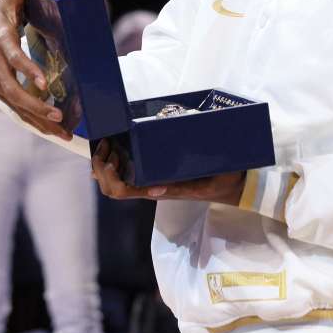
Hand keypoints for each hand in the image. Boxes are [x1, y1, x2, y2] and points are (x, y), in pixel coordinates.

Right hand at [0, 0, 70, 138]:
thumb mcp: (5, 3)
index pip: (13, 59)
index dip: (27, 70)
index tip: (43, 82)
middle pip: (13, 91)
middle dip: (36, 105)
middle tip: (58, 115)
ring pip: (15, 105)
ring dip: (38, 121)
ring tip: (63, 132)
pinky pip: (15, 110)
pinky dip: (33, 123)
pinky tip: (53, 132)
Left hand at [91, 139, 246, 203]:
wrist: (232, 182)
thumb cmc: (217, 181)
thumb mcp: (202, 185)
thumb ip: (180, 187)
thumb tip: (153, 190)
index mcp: (156, 191)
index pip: (119, 191)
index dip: (107, 175)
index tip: (112, 154)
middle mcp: (148, 187)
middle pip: (109, 186)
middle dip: (100, 166)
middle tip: (109, 143)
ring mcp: (150, 180)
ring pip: (114, 180)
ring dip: (105, 162)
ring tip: (113, 142)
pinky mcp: (155, 171)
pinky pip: (127, 170)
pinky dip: (116, 158)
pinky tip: (121, 143)